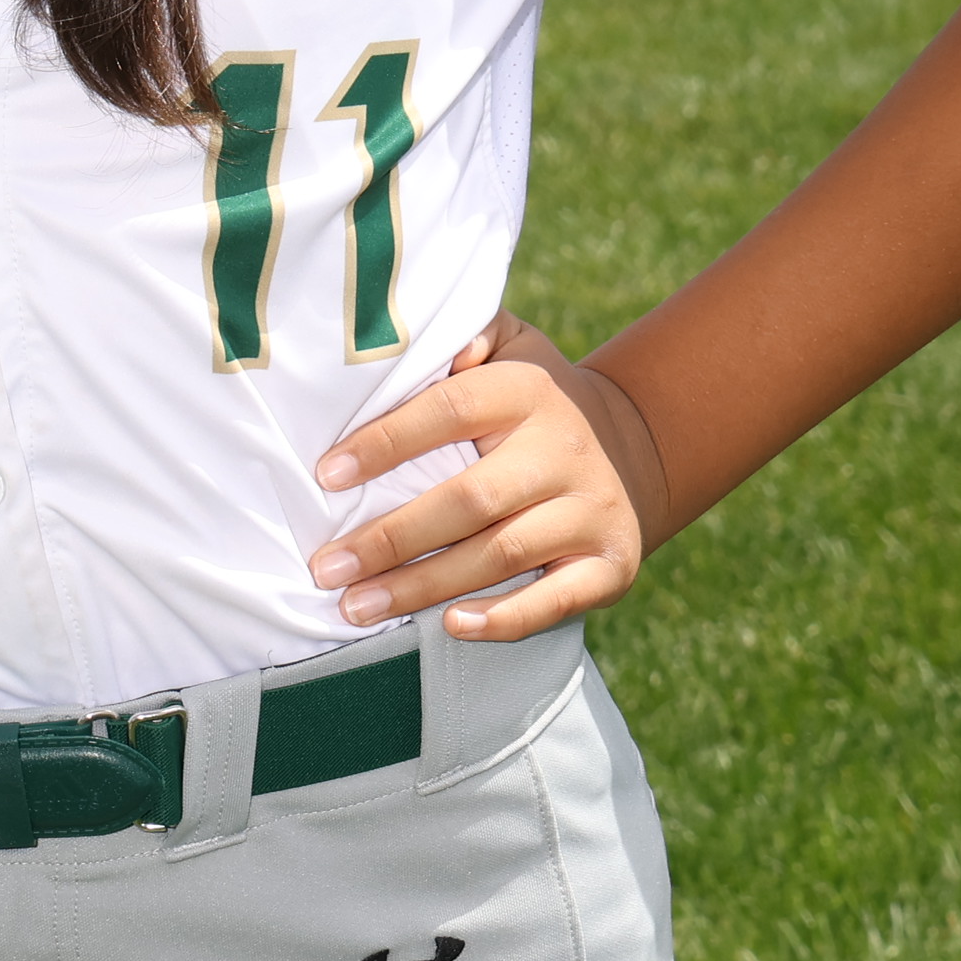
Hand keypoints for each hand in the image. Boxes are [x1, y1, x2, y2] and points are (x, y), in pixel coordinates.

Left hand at [306, 308, 665, 642]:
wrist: (635, 445)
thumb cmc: (533, 400)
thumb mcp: (510, 347)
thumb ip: (461, 334)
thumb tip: (408, 338)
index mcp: (528, 390)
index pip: (450, 412)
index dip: (385, 443)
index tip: (326, 475)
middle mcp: (564, 450)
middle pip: (471, 498)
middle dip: (392, 538)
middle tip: (327, 568)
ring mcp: (591, 510)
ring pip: (502, 554)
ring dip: (424, 587)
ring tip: (357, 606)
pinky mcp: (611, 564)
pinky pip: (557, 599)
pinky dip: (504, 619)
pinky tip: (451, 626)